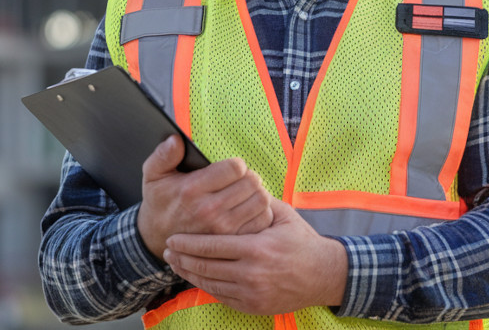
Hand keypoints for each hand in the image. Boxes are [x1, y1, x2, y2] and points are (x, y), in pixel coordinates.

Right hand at [137, 135, 273, 259]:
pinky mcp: (233, 241)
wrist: (157, 238)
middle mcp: (209, 210)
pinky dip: (260, 213)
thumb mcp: (154, 175)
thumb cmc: (160, 202)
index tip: (230, 169)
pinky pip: (262, 220)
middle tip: (240, 180)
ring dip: (256, 193)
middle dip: (248, 177)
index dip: (236, 164)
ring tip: (245, 194)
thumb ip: (164, 155)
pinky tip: (248, 210)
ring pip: (261, 200)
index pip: (235, 167)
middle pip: (252, 182)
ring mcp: (223, 229)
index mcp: (192, 189)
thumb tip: (176, 139)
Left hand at [163, 198, 347, 314]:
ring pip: (210, 284)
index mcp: (257, 248)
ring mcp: (252, 292)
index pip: (213, 246)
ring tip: (175, 264)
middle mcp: (252, 273)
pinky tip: (195, 277)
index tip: (172, 237)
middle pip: (206, 267)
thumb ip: (258, 202)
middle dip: (182, 258)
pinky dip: (205, 286)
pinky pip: (222, 296)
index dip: (189, 243)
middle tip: (166, 250)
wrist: (322, 275)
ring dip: (189, 274)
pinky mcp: (253, 305)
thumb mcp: (283, 215)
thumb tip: (236, 183)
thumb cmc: (301, 241)